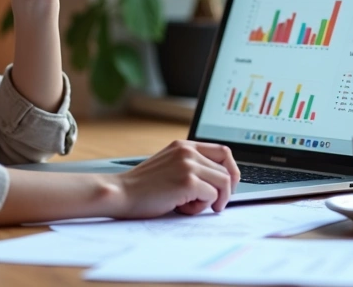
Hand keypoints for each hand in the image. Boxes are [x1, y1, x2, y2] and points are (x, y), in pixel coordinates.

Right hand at [111, 140, 241, 217]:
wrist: (121, 193)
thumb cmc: (142, 187)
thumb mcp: (169, 166)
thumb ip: (190, 167)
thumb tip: (220, 182)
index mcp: (184, 145)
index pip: (223, 151)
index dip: (231, 170)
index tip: (228, 187)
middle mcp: (188, 151)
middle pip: (227, 169)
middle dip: (226, 190)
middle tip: (215, 204)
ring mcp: (188, 164)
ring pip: (223, 183)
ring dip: (212, 200)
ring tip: (191, 205)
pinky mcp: (188, 181)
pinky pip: (212, 196)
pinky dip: (200, 207)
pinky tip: (182, 207)